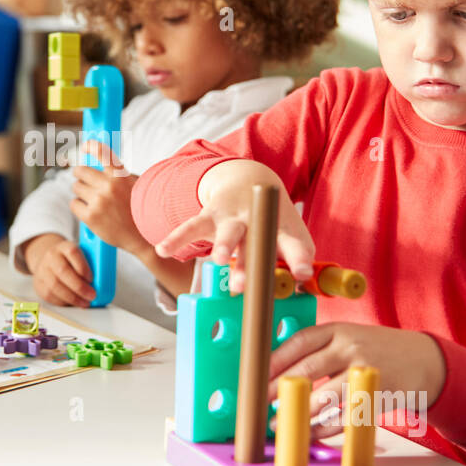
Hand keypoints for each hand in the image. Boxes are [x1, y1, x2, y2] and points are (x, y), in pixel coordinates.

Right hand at [22, 233, 95, 306]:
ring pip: (56, 286)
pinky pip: (51, 295)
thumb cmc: (70, 261)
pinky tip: (74, 302)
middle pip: (63, 271)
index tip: (92, 278)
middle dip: (79, 286)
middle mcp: (51, 256)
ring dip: (73, 297)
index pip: (72, 252)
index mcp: (64, 246)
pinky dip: (64, 301)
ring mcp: (43, 270)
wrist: (49, 260)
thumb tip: (103, 279)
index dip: (83, 266)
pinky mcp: (39, 284)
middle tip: (92, 295)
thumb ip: (90, 263)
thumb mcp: (80, 256)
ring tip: (85, 302)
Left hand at [70, 141, 143, 252]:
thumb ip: (121, 175)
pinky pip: (74, 203)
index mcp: (121, 177)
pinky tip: (89, 210)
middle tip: (83, 179)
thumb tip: (103, 163)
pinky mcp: (90, 217)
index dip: (92, 146)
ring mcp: (99, 202)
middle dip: (80, 174)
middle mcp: (109, 186)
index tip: (85, 146)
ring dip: (81, 191)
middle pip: (81, 171)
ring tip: (92, 199)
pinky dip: (79, 206)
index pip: (103, 154)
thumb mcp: (137, 187)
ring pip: (76, 187)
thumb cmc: (141, 211)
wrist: (143, 238)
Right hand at [154, 159, 314, 293]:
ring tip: (218, 260)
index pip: (294, 245)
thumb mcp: (290, 236)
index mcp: (281, 230)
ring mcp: (232, 217)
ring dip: (224, 245)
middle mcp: (258, 221)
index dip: (299, 259)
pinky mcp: (210, 215)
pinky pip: (191, 226)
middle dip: (250, 263)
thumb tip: (303, 286)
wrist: (250, 178)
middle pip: (257, 243)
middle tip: (245, 285)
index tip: (301, 274)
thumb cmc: (272, 219)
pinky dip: (176, 238)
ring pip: (228, 231)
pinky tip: (163, 249)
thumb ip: (298, 261)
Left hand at [269, 324, 445, 438]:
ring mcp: (366, 372)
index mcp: (338, 330)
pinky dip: (323, 429)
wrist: (427, 360)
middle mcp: (351, 347)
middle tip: (259, 404)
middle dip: (278, 389)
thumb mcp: (349, 337)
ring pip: (324, 396)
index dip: (273, 361)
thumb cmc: (377, 350)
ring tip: (278, 424)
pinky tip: (308, 434)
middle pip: (306, 369)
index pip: (298, 343)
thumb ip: (319, 348)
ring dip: (297, 414)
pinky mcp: (379, 396)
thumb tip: (277, 371)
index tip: (253, 377)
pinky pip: (345, 417)